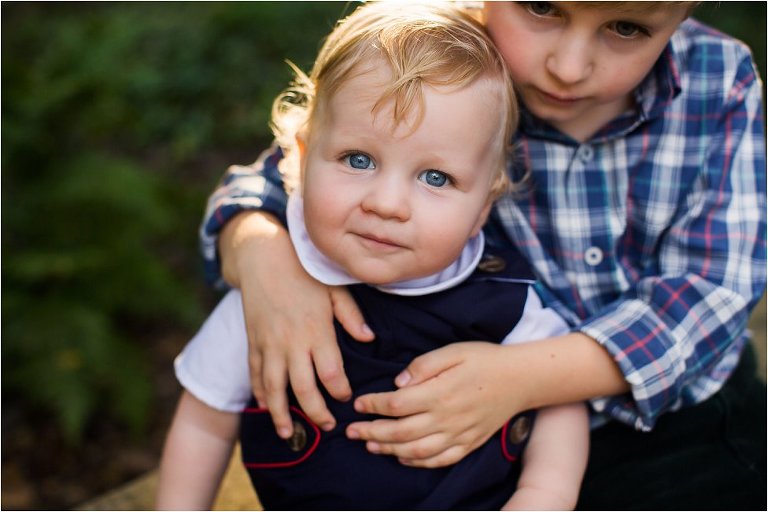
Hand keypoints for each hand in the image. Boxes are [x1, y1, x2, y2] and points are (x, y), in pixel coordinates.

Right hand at [221, 211, 373, 437]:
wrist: (263, 258)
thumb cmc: (304, 272)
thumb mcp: (334, 288)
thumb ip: (351, 316)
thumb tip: (370, 338)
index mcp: (316, 330)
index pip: (331, 372)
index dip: (340, 391)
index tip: (347, 398)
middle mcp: (292, 342)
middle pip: (304, 388)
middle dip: (316, 412)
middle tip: (327, 425)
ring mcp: (269, 344)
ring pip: (274, 388)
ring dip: (281, 414)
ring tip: (290, 433)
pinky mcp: (253, 342)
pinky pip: (255, 374)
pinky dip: (260, 393)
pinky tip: (267, 407)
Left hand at [346, 342, 524, 466]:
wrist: (521, 379)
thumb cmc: (484, 360)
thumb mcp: (452, 351)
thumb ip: (422, 367)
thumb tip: (398, 384)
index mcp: (440, 393)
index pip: (396, 405)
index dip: (373, 405)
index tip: (359, 404)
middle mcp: (447, 419)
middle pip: (400, 432)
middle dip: (371, 432)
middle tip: (351, 432)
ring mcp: (458, 435)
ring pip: (416, 451)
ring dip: (389, 450)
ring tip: (370, 446)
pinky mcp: (469, 444)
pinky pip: (439, 461)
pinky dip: (418, 462)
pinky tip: (403, 458)